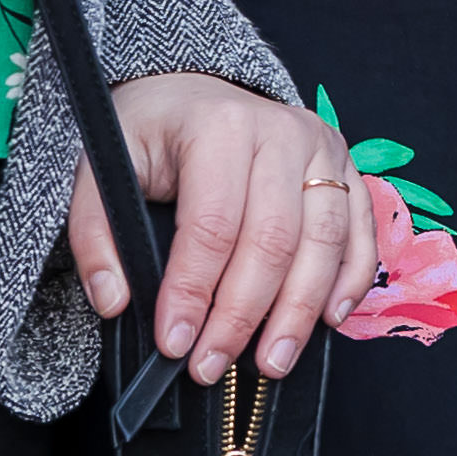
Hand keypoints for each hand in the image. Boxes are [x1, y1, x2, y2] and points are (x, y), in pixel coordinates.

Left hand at [90, 73, 378, 379]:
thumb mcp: (101, 167)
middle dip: (242, 315)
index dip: (194, 290)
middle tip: (211, 365)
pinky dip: (350, 281)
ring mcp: (322, 149)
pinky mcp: (346, 169)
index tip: (174, 342)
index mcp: (219, 126)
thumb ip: (96, 233)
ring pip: (323, 242)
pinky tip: (326, 322)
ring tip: (269, 363)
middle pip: (272, 240)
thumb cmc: (150, 132)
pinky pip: (360, 232)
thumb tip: (115, 301)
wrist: (193, 90)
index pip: (212, 224)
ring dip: (299, 312)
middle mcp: (281, 131)